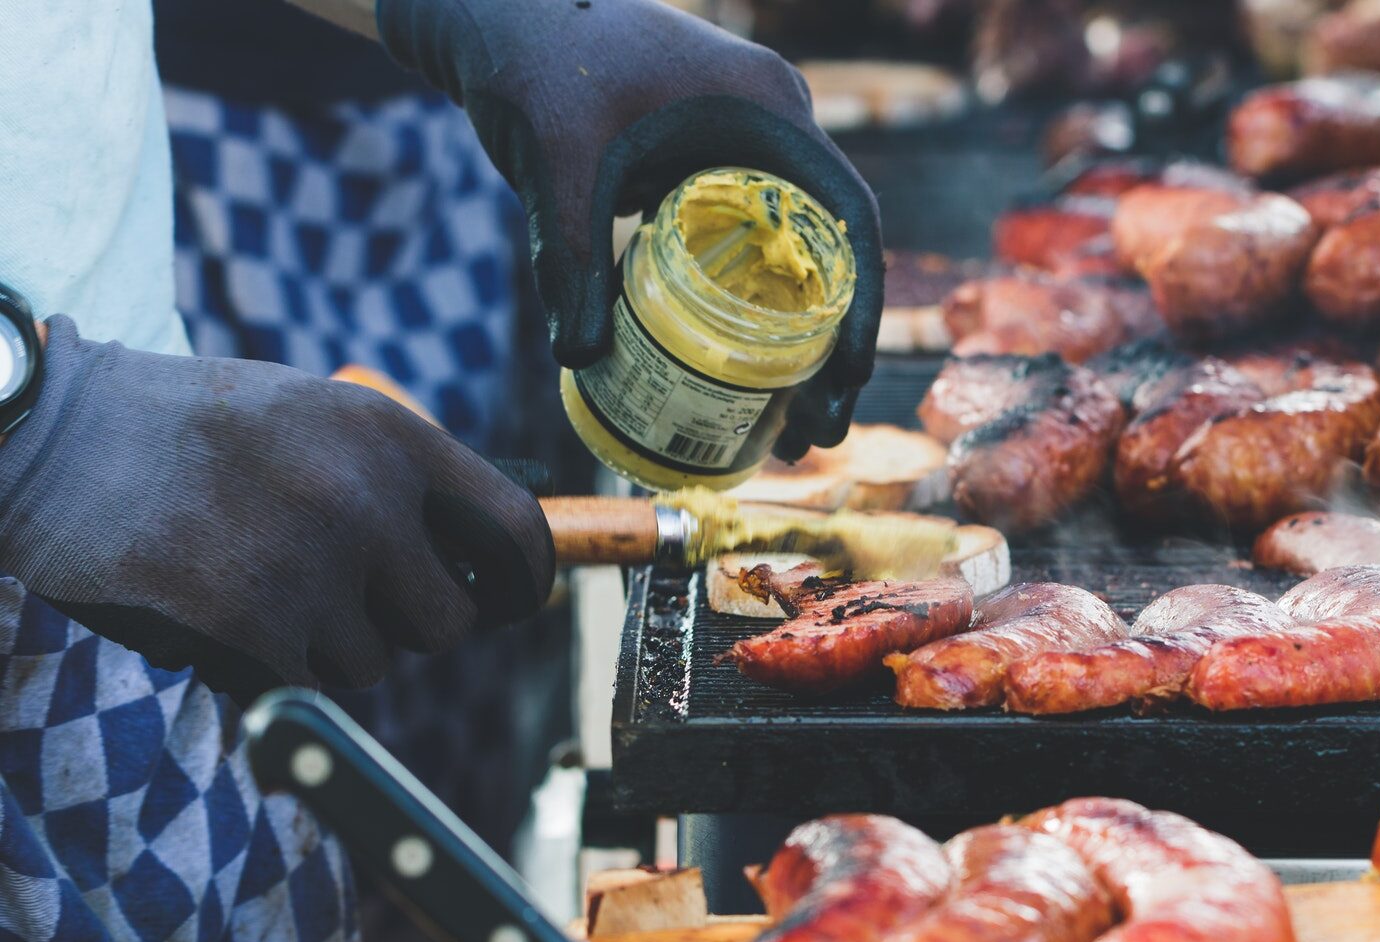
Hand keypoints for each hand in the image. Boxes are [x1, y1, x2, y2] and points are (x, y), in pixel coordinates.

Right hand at [0, 318, 553, 701]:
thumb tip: (483, 564)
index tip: (505, 602)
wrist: (49, 435)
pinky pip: (303, 685)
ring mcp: (307, 562)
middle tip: (337, 593)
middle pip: (447, 623)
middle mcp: (363, 496)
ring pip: (371, 664)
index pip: (515, 532)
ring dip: (323, 646)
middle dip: (402, 625)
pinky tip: (215, 608)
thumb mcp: (314, 417)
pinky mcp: (247, 622)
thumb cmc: (189, 431)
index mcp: (390, 436)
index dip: (521, 583)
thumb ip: (398, 479)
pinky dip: (265, 666)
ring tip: (251, 577)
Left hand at [378, 0, 884, 457]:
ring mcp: (742, 152)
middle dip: (834, 351)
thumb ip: (572, 250)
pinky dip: (752, 318)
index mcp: (767, 110)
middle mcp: (772, 131)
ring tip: (789, 430)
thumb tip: (580, 357)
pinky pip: (749, 253)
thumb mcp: (557, 155)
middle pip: (830, 256)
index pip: (847, 218)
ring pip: (795, 262)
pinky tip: (738, 380)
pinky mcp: (704, 173)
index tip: (847, 378)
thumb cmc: (533, 56)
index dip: (859, 304)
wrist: (493, 7)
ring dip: (799, 345)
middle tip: (818, 434)